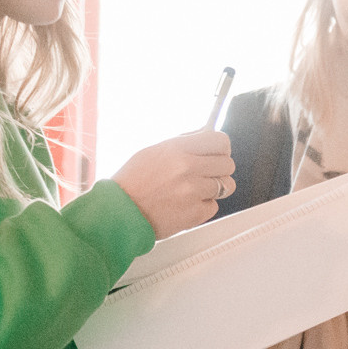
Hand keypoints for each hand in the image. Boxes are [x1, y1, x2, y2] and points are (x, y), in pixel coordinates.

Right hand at [112, 129, 234, 237]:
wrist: (119, 213)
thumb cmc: (132, 183)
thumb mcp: (152, 152)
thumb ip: (182, 144)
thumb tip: (204, 135)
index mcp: (177, 149)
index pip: (220, 141)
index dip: (221, 148)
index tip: (218, 153)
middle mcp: (187, 168)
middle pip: (228, 164)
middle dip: (220, 169)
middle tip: (206, 174)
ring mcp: (193, 192)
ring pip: (226, 186)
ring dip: (214, 188)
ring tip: (195, 190)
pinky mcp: (196, 213)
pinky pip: (214, 206)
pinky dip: (204, 206)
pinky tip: (186, 205)